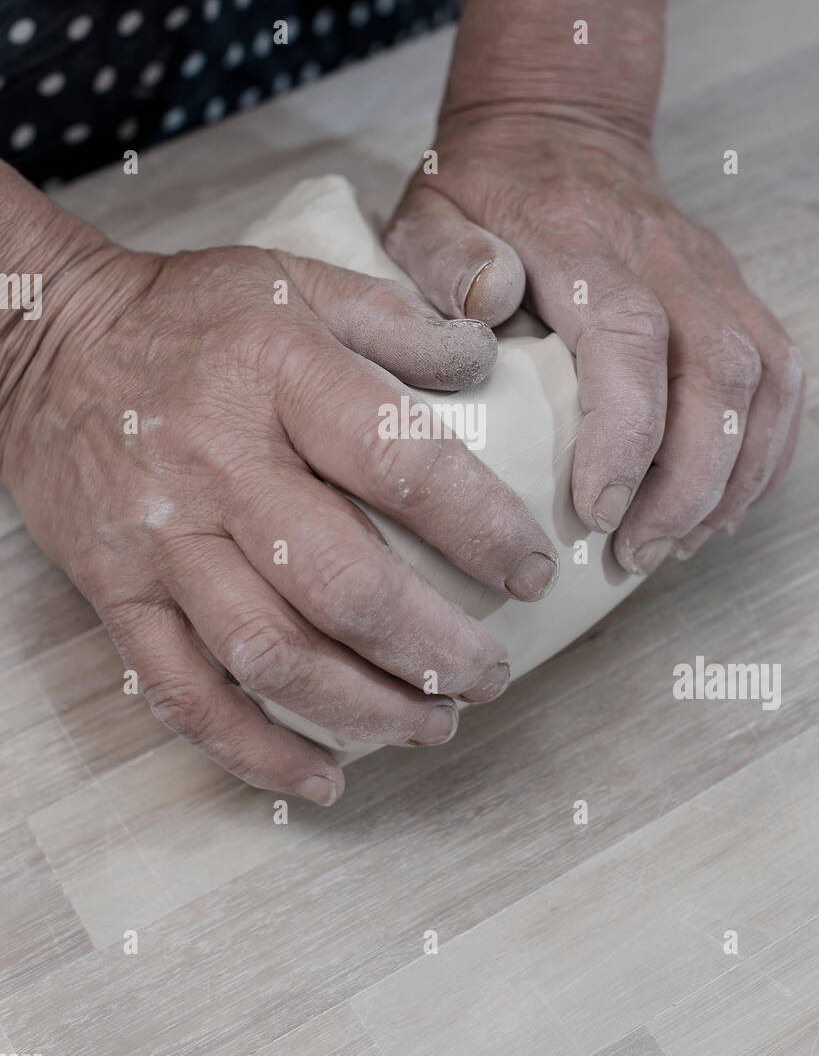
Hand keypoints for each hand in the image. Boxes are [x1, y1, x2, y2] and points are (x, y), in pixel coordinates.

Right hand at [0, 225, 557, 802]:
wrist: (43, 343)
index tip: (532, 573)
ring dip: (363, 710)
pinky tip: (321, 777)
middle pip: (341, 584)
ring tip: (432, 726)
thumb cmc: (187, 314)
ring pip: (268, 654)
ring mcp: (161, 539)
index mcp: (277, 374)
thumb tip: (488, 359)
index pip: (399, 461)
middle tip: (492, 676)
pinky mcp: (116, 592)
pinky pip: (183, 692)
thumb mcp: (295, 278)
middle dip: (434, 650)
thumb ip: (397, 317)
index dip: (481, 528)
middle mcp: (218, 463)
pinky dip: (254, 750)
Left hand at [386, 110, 803, 572]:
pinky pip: (778, 375)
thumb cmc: (481, 188)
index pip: (631, 337)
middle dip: (689, 483)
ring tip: (678, 543)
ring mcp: (710, 273)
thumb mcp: (428, 209)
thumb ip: (444, 259)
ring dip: (733, 475)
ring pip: (764, 379)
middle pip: (719, 373)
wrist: (554, 125)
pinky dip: (762, 450)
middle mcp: (665, 258)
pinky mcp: (732, 292)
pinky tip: (719, 505)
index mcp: (584, 245)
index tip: (598, 510)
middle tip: (636, 554)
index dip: (627, 432)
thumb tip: (489, 305)